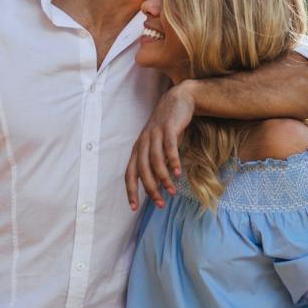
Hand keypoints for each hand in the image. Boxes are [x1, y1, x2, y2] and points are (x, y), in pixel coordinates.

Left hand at [125, 82, 194, 209]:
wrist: (178, 100)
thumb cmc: (168, 127)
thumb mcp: (158, 145)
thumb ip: (156, 162)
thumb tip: (158, 184)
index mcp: (138, 148)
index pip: (130, 173)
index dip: (131, 190)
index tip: (134, 208)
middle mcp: (143, 142)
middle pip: (142, 169)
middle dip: (150, 189)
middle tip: (160, 203)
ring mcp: (155, 134)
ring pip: (155, 160)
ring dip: (163, 178)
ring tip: (172, 191)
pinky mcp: (168, 127)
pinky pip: (169, 147)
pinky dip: (173, 161)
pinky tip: (178, 173)